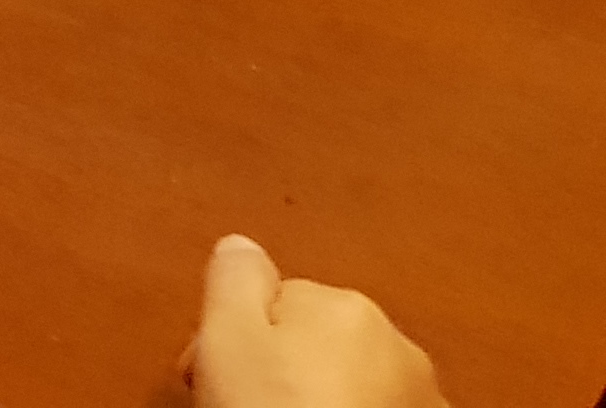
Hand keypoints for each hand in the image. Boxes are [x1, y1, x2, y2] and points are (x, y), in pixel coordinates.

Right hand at [188, 233, 442, 406]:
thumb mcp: (226, 338)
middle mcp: (398, 347)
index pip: (274, 303)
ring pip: (353, 388)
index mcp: (346, 307)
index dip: (235, 340)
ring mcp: (424, 404)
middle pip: (318, 343)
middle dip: (283, 370)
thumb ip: (234, 278)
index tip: (214, 381)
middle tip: (243, 407)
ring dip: (324, 403)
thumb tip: (244, 247)